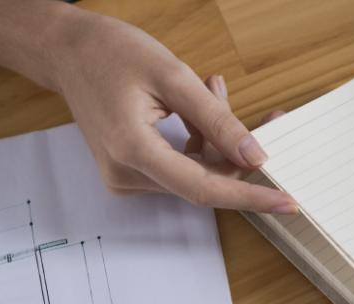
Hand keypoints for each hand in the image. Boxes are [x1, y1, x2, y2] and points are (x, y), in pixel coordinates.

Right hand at [45, 14, 295, 213]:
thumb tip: (255, 155)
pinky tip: (197, 107)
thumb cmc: (112, 53)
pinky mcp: (130, 170)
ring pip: (195, 172)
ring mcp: (125, 176)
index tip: (288, 203)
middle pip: (204, 180)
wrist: (66, 50)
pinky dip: (198, 141)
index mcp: (132, 151)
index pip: (204, 189)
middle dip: (237, 150)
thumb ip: (217, 120)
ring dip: (216, 139)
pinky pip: (179, 166)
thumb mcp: (173, 77)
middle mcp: (126, 175)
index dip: (250, 196)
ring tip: (212, 89)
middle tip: (268, 114)